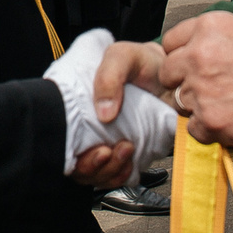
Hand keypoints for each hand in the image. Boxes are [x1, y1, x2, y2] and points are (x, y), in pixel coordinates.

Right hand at [47, 29, 172, 183]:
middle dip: (92, 167)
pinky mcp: (125, 154)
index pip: (60, 137)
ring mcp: (105, 142)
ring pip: (94, 173)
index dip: (70, 153)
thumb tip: (104, 113)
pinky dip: (121, 174)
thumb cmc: (143, 63)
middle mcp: (86, 128)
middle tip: (109, 152)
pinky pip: (115, 176)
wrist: (172, 75)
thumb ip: (109, 77)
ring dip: (109, 170)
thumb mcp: (123, 57)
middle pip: (75, 163)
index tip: (97, 150)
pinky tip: (130, 162)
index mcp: (76, 106)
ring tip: (126, 149)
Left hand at [159, 10, 232, 152]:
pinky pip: (194, 130)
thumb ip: (229, 40)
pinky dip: (211, 131)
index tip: (192, 65)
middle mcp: (201, 55)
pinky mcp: (212, 122)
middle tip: (210, 90)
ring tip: (229, 107)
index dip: (182, 56)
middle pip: (168, 73)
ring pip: (180, 103)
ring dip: (198, 108)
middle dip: (184, 82)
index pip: (171, 41)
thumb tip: (222, 50)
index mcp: (213, 27)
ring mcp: (203, 90)